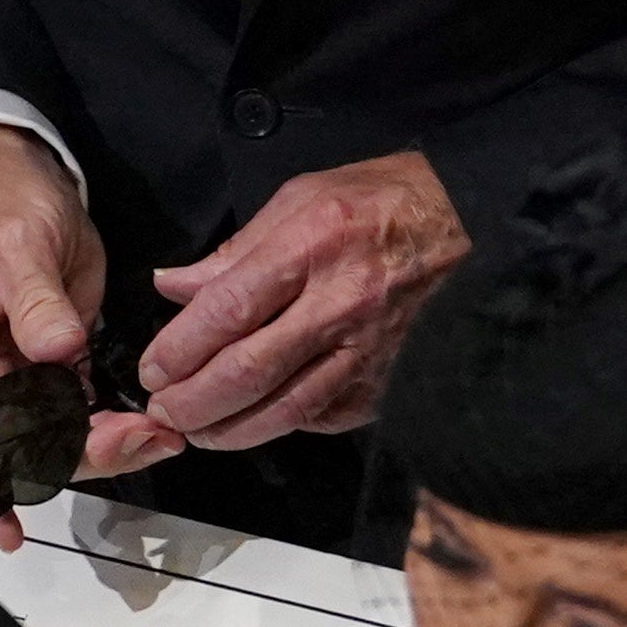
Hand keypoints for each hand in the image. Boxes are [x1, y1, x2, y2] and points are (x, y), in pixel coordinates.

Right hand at [0, 125, 181, 550]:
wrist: (22, 173)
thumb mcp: (13, 243)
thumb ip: (33, 301)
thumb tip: (57, 352)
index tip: (7, 527)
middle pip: (12, 447)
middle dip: (73, 457)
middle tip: (140, 439)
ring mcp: (16, 373)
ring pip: (53, 436)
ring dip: (104, 444)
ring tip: (161, 432)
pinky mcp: (55, 362)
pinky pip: (79, 410)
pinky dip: (113, 422)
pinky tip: (152, 420)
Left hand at [137, 151, 468, 452]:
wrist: (473, 224)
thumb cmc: (383, 200)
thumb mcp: (302, 196)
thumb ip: (236, 250)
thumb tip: (174, 286)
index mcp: (313, 245)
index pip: (229, 310)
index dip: (181, 348)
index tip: (153, 367)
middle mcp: (341, 303)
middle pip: (248, 372)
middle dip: (192, 401)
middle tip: (164, 408)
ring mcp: (368, 350)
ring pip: (284, 411)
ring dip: (228, 430)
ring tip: (197, 428)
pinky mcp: (388, 382)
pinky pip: (324, 418)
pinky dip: (283, 425)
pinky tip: (259, 420)